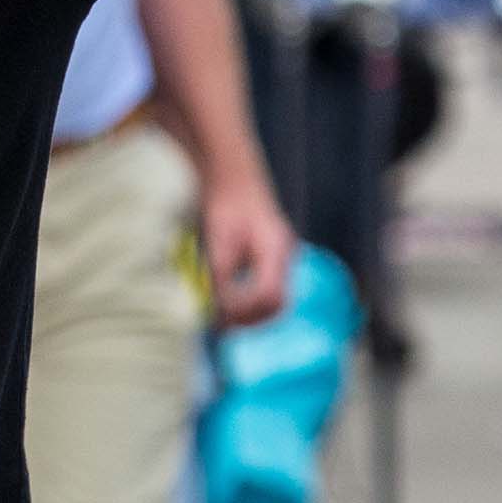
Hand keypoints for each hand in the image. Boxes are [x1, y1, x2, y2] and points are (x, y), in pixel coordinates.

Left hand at [200, 174, 295, 326]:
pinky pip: (267, 288)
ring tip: (223, 318)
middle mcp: (284, 255)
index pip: (269, 295)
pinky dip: (250, 301)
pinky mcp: (273, 257)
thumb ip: (221, 276)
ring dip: (251, 312)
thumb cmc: (224, 203)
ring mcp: (282, 256)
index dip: (245, 310)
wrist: (232, 177)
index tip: (221, 314)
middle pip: (278, 303)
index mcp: (275, 249)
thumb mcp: (218, 240)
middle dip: (251, 318)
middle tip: (222, 325)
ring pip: (275, 299)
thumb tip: (217, 311)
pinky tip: (228, 302)